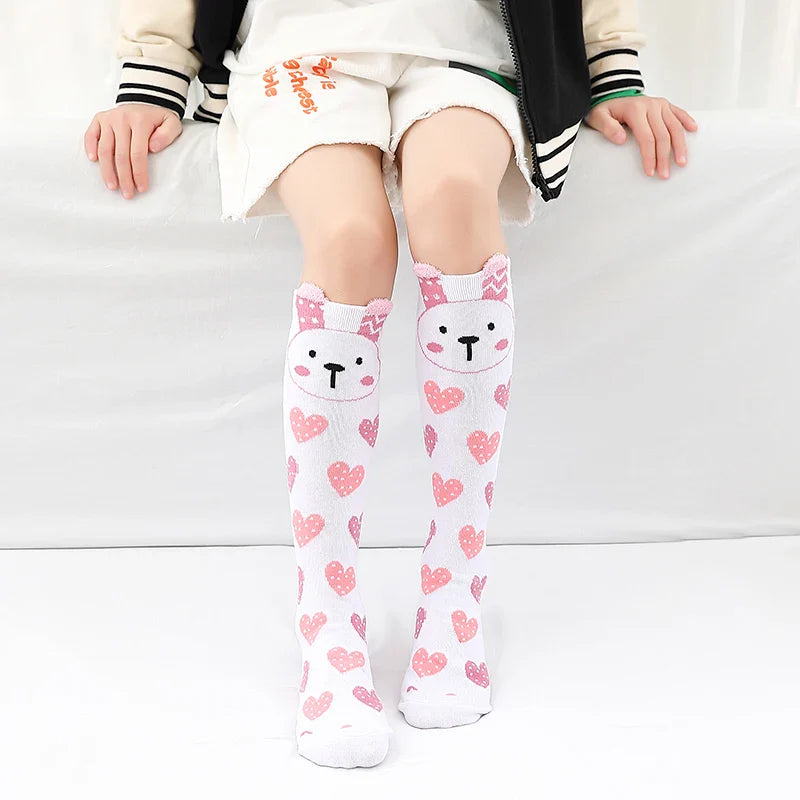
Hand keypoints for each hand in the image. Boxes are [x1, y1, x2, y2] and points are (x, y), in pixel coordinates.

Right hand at [83, 104, 181, 197]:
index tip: (142, 189)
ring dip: (107, 170)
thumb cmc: (158, 119)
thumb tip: (153, 147)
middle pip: (120, 155)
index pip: (138, 153)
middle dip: (124, 178)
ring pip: (104, 149)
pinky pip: (90, 135)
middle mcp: (122, 118)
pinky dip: (90, 147)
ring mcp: (109, 118)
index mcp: (140, 121)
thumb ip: (168, 134)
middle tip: (127, 194)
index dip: (139, 173)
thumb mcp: (172, 123)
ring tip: (112, 186)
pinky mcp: (99, 118)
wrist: (146, 101)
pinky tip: (93, 162)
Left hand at [583, 95, 697, 178]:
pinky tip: (694, 130)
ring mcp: (659, 104)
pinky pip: (679, 113)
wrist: (612, 94)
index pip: (646, 138)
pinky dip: (687, 121)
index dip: (649, 156)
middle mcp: (650, 105)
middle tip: (665, 175)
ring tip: (682, 162)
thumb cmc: (605, 110)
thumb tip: (621, 139)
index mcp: (635, 110)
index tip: (650, 172)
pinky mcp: (665, 104)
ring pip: (674, 126)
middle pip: (662, 135)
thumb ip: (607, 127)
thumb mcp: (598, 117)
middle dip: (664, 157)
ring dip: (680, 146)